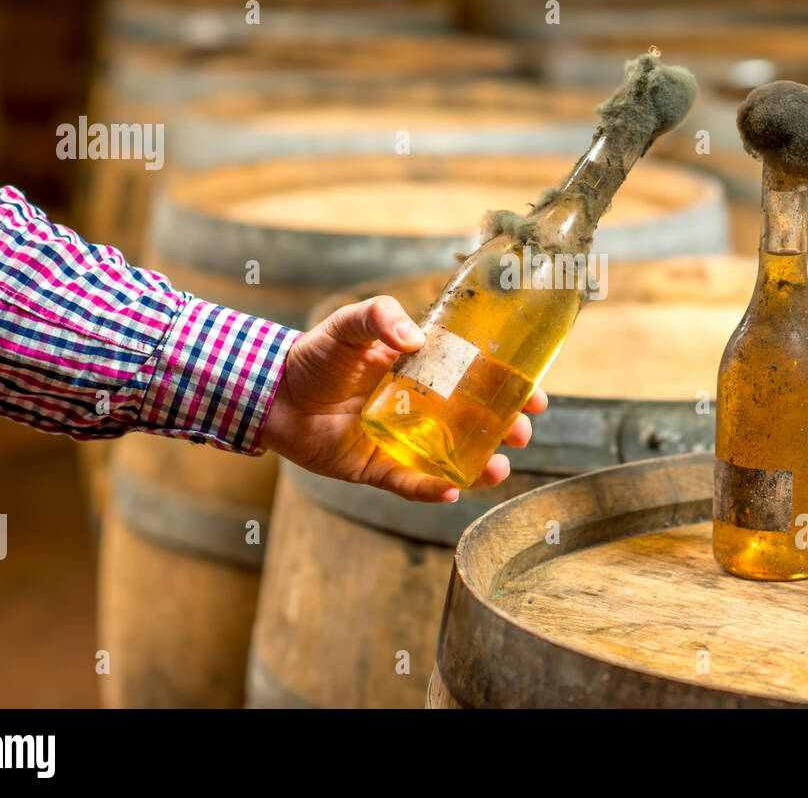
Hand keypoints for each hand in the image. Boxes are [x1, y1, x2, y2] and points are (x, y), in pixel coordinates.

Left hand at [259, 295, 547, 502]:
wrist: (272, 393)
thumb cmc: (315, 354)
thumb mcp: (351, 323)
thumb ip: (382, 316)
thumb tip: (415, 339)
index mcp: (424, 373)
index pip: (478, 381)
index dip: (509, 388)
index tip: (535, 394)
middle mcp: (422, 409)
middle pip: (475, 423)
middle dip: (506, 429)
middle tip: (522, 430)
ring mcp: (403, 441)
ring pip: (453, 458)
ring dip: (481, 465)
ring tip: (499, 468)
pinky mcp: (379, 469)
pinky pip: (411, 484)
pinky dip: (432, 489)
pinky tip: (453, 489)